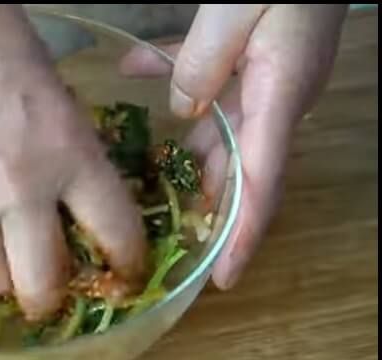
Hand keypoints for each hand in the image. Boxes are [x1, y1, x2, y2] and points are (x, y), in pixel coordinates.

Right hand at [0, 5, 146, 318]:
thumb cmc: (7, 58)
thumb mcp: (63, 109)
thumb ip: (73, 167)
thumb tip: (72, 219)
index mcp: (73, 157)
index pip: (115, 231)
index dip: (126, 261)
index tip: (124, 272)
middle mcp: (23, 189)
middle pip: (41, 284)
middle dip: (48, 300)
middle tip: (45, 298)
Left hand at [119, 4, 347, 288]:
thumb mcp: (237, 8)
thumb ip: (203, 63)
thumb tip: (181, 110)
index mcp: (279, 95)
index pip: (262, 182)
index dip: (241, 235)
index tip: (223, 278)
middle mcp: (276, 100)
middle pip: (239, 169)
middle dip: (209, 209)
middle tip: (171, 243)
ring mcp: (264, 81)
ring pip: (220, 132)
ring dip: (184, 155)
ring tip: (149, 183)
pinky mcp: (251, 60)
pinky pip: (208, 84)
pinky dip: (174, 81)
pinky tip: (133, 70)